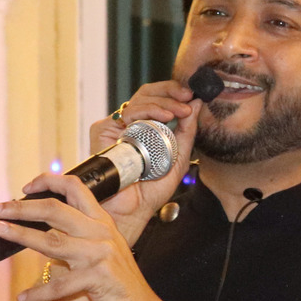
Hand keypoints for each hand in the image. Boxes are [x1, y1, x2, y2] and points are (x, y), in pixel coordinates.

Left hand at [0, 174, 172, 300]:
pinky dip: (39, 293)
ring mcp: (100, 255)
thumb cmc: (121, 287)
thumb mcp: (105, 254)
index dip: (48, 182)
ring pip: (52, 240)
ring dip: (21, 235)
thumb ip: (81, 238)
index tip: (25, 187)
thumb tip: (46, 230)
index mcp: (103, 223)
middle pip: (55, 210)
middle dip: (21, 207)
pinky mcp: (97, 280)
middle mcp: (102, 234)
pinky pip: (60, 285)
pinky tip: (24, 297)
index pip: (75, 188)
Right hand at [90, 81, 200, 243]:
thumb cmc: (152, 189)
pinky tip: (163, 117)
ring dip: (164, 102)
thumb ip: (188, 132)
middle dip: (170, 91)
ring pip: (139, 99)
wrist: (133, 208)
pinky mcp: (103, 131)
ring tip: (180, 112)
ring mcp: (116, 127)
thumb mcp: (180, 157)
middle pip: (148, 94)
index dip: (174, 93)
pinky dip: (146, 110)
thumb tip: (197, 103)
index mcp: (146, 128)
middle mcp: (130, 125)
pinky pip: (126, 112)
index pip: (158, 100)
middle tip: (187, 97)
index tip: (193, 96)